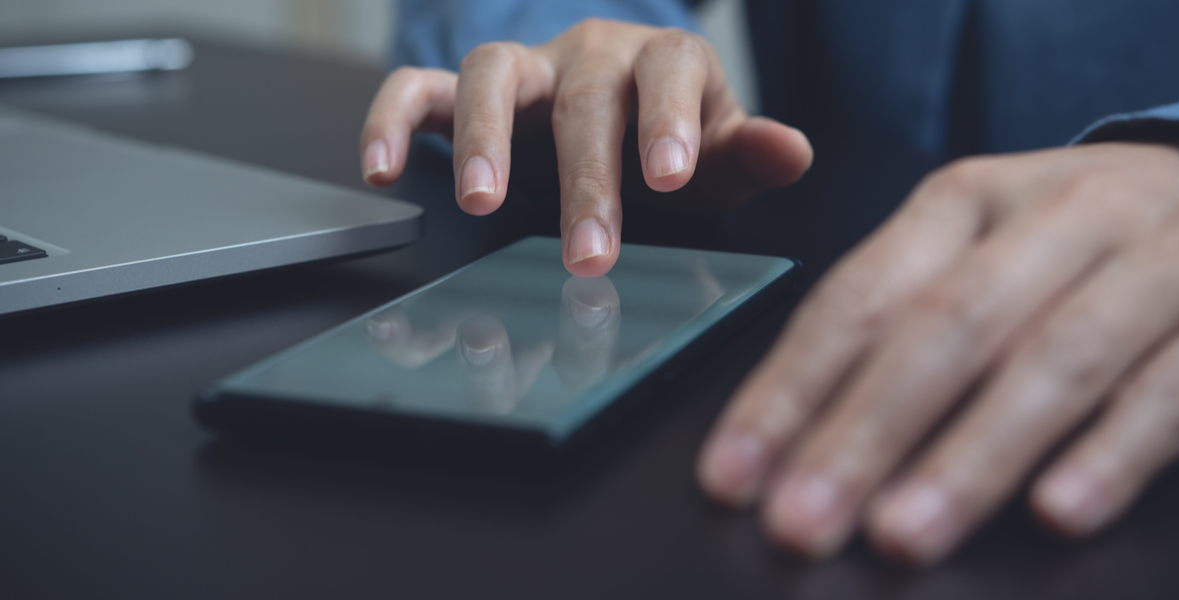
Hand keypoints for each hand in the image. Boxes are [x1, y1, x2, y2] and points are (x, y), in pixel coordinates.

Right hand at [359, 18, 812, 275]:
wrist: (616, 124)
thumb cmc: (668, 144)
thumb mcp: (716, 158)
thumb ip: (748, 154)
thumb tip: (793, 151)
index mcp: (661, 62)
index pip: (668, 71)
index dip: (667, 117)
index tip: (670, 175)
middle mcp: (590, 55)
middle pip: (582, 96)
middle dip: (585, 178)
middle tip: (588, 253)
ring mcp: (526, 69)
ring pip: (492, 74)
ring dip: (484, 139)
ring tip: (482, 205)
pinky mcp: (466, 91)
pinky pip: (420, 87)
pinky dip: (392, 117)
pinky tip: (380, 167)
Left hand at [696, 142, 1178, 563]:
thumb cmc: (1070, 247)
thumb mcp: (978, 254)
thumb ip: (899, 327)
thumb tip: (793, 442)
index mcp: (964, 202)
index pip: (858, 298)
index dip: (789, 391)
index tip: (733, 475)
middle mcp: (1053, 218)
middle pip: (942, 329)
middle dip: (860, 435)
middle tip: (800, 521)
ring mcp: (1151, 261)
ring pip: (1052, 360)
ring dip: (968, 457)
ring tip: (900, 534)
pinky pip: (1172, 388)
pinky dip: (1111, 452)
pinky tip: (1056, 511)